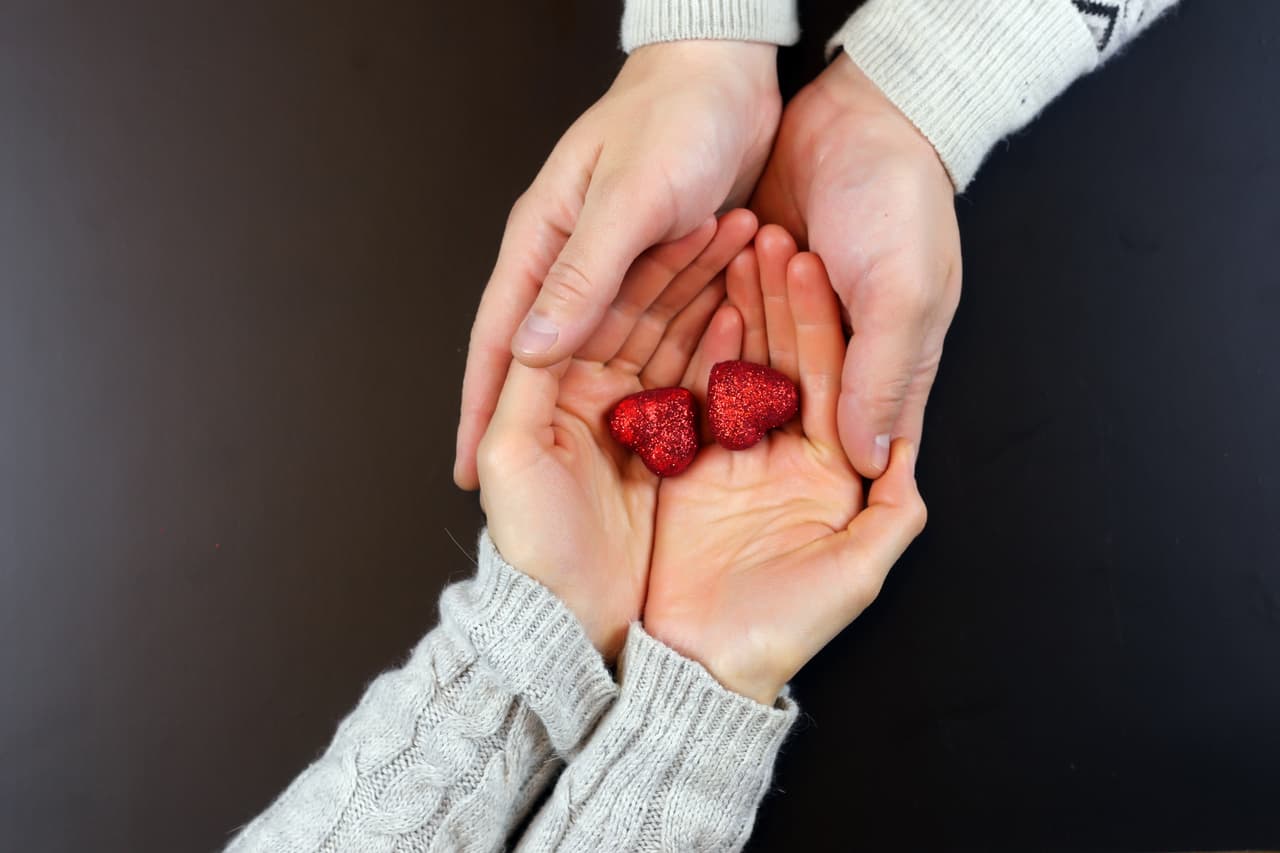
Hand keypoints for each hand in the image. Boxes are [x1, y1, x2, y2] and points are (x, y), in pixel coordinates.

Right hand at [457, 40, 781, 487]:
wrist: (729, 73)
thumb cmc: (676, 116)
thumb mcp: (630, 200)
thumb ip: (582, 276)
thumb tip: (527, 351)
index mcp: (544, 244)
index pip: (498, 342)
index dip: (478, 409)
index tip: (465, 473)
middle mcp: (571, 262)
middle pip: (543, 360)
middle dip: (535, 422)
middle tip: (538, 488)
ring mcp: (615, 269)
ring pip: (602, 352)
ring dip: (604, 400)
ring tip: (602, 463)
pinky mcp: (658, 270)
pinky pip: (653, 334)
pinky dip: (659, 367)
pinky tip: (669, 407)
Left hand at [477, 211, 756, 660]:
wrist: (576, 627)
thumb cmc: (535, 547)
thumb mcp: (516, 456)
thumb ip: (523, 379)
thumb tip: (537, 315)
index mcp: (550, 382)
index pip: (603, 303)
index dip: (650, 263)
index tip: (696, 222)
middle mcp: (593, 390)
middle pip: (645, 313)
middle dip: (690, 268)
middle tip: (740, 226)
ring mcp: (636, 418)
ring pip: (677, 339)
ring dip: (712, 295)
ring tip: (757, 252)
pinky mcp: (669, 450)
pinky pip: (699, 388)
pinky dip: (724, 350)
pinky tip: (754, 314)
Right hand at [644, 227, 926, 703]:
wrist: (695, 674)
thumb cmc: (779, 632)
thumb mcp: (853, 576)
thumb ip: (891, 517)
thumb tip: (910, 454)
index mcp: (825, 470)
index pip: (827, 376)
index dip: (818, 318)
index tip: (806, 261)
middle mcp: (775, 454)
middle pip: (777, 357)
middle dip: (771, 296)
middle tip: (760, 233)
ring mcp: (722, 455)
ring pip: (729, 362)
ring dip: (729, 305)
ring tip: (724, 245)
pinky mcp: (673, 466)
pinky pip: (680, 395)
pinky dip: (686, 349)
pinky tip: (689, 302)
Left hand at [752, 53, 960, 477]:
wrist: (856, 115)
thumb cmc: (897, 202)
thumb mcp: (902, 294)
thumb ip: (883, 378)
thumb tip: (870, 463)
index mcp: (893, 367)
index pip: (858, 441)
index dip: (820, 471)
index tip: (774, 489)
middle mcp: (847, 352)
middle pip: (796, 401)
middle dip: (765, 384)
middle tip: (731, 374)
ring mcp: (802, 321)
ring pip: (759, 359)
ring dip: (743, 335)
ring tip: (734, 294)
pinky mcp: (762, 288)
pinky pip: (734, 317)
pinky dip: (724, 306)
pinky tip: (707, 292)